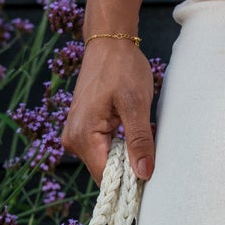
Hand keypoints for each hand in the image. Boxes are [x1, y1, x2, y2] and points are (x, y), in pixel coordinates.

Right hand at [62, 38, 156, 185]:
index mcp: (83, 136)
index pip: (106, 178)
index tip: (151, 176)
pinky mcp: (81, 128)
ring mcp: (75, 134)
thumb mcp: (136, 104)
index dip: (129, 181)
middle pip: (104, 171)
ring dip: (125, 154)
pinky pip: (102, 148)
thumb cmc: (122, 68)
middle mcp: (73, 139)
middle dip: (129, 166)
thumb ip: (139, 140)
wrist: (109, 43)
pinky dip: (119, 143)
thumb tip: (144, 174)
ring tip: (141, 132)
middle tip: (150, 148)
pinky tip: (131, 128)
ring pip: (105, 160)